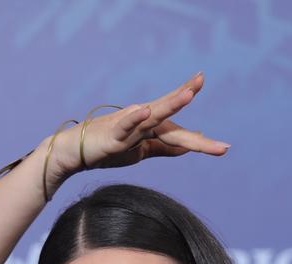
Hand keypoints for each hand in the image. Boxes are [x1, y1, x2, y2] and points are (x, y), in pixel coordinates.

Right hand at [44, 71, 229, 193]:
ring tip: (187, 94)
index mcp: (151, 126)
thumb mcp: (143, 150)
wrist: (75, 153)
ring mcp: (127, 127)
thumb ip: (166, 147)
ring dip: (169, 104)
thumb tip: (189, 146)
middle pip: (169, 114)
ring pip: (152, 116)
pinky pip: (124, 127)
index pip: (178, 124)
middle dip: (184, 97)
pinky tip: (145, 110)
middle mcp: (141, 121)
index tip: (215, 121)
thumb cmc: (109, 149)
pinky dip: (134, 118)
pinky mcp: (112, 136)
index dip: (197, 125)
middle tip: (200, 81)